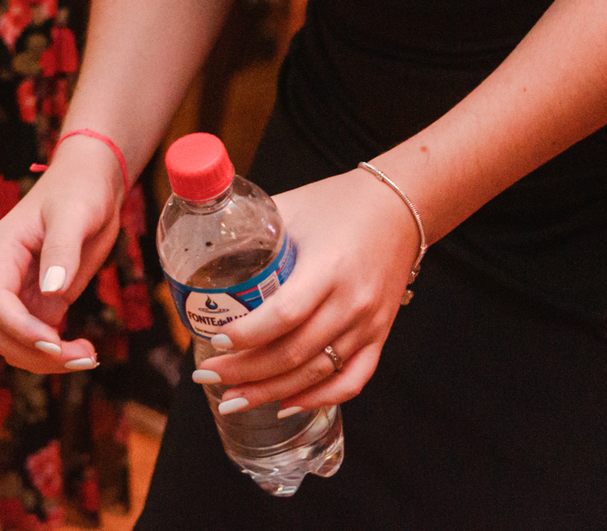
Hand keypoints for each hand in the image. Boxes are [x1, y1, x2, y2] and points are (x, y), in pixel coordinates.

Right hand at [0, 136, 124, 374]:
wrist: (94, 181)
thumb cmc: (80, 187)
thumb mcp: (74, 212)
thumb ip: (61, 249)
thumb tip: (52, 292)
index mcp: (1, 251)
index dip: (21, 329)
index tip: (55, 344)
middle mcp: (5, 275)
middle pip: (3, 332)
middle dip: (37, 352)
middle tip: (82, 356)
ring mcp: (23, 291)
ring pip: (17, 343)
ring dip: (47, 360)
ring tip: (88, 356)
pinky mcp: (43, 300)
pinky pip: (39, 339)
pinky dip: (57, 353)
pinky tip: (85, 350)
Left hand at [189, 167, 421, 419]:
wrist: (401, 206)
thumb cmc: (342, 202)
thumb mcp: (294, 207)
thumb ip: (254, 229)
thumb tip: (207, 244)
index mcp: (328, 267)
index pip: (284, 315)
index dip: (248, 334)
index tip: (215, 338)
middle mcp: (351, 302)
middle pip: (293, 353)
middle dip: (244, 372)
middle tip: (206, 374)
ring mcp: (368, 324)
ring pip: (315, 375)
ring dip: (270, 392)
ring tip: (232, 400)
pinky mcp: (380, 335)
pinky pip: (351, 380)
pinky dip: (318, 399)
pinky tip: (286, 405)